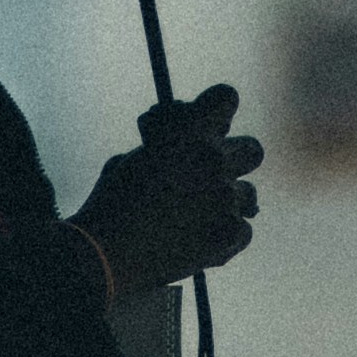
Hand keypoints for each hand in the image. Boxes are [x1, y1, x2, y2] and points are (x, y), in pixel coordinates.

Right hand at [77, 87, 263, 296]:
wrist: (105, 257)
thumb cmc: (111, 205)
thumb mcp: (134, 159)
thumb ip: (169, 146)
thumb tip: (190, 145)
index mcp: (188, 134)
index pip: (226, 98)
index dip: (216, 109)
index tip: (207, 121)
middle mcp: (214, 162)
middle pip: (252, 149)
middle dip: (232, 158)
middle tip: (210, 174)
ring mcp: (226, 200)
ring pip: (249, 193)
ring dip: (228, 200)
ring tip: (200, 215)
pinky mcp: (230, 235)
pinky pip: (244, 228)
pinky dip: (226, 234)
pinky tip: (201, 239)